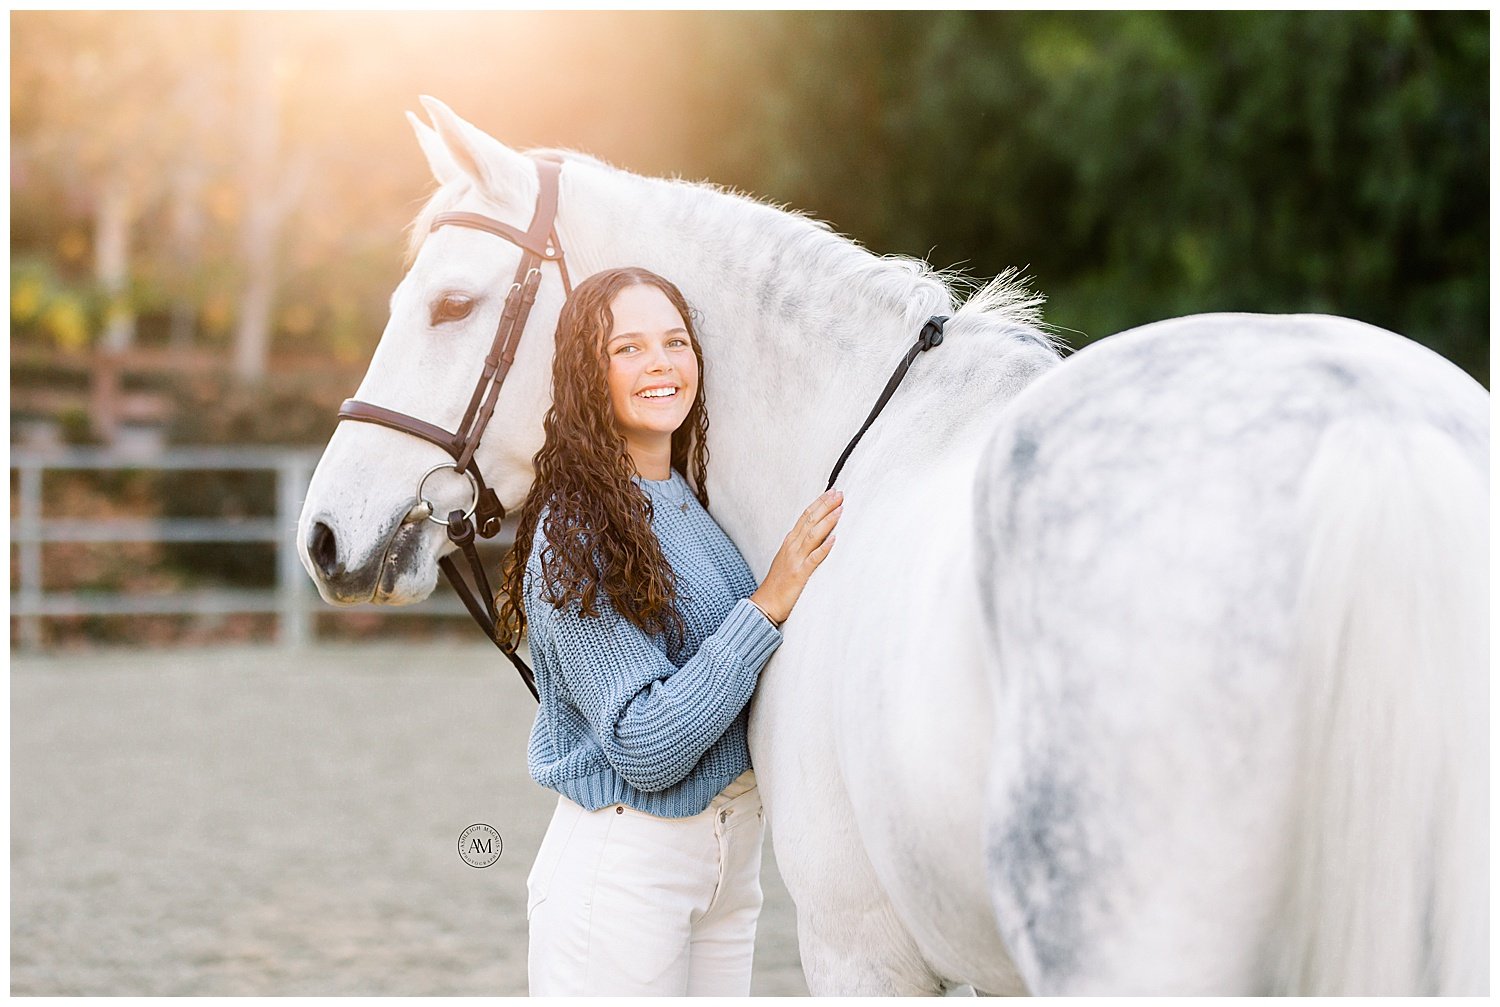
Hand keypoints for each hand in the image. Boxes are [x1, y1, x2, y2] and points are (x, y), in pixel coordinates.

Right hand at [750, 488, 842, 625]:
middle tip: (839, 494)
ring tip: (840, 509)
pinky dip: (824, 548)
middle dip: (825, 506)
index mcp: (789, 542)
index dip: (819, 503)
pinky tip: (834, 539)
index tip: (831, 492)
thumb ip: (800, 545)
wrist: (765, 604)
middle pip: (810, 521)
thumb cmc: (778, 583)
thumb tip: (815, 533)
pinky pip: (814, 559)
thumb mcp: (788, 559)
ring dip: (827, 521)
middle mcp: (792, 547)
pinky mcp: (800, 574)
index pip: (805, 516)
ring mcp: (795, 559)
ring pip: (812, 535)